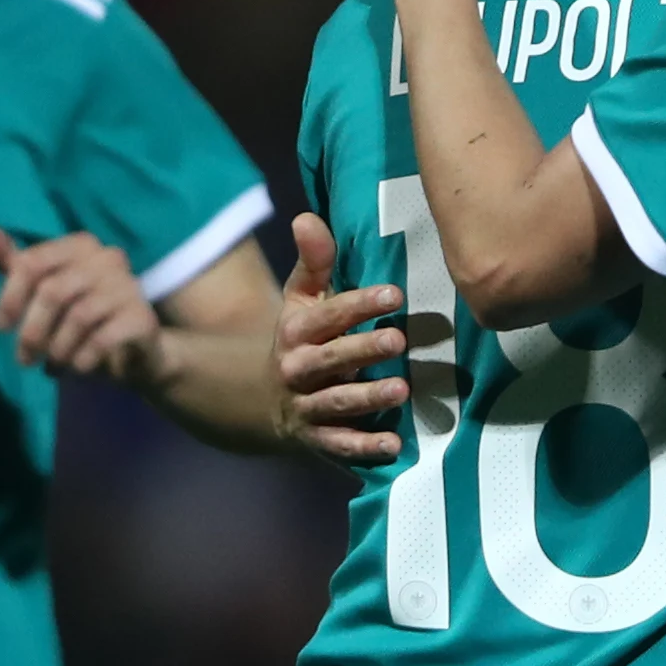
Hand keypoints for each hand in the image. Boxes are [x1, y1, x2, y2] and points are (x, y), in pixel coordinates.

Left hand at [0, 224, 157, 380]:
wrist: (136, 352)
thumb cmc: (82, 319)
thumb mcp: (43, 291)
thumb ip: (14, 264)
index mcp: (80, 244)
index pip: (32, 263)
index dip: (10, 297)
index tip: (2, 328)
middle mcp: (108, 257)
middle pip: (53, 292)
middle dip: (32, 331)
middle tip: (23, 359)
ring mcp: (129, 286)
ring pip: (78, 317)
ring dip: (57, 349)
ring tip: (51, 367)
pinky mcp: (142, 318)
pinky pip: (102, 338)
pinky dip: (82, 358)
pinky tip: (76, 369)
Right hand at [275, 213, 419, 467]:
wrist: (263, 398)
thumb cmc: (300, 339)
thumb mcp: (300, 299)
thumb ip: (313, 261)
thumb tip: (307, 217)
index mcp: (296, 330)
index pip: (327, 315)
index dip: (358, 305)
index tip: (394, 295)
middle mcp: (298, 368)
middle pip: (331, 359)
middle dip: (364, 350)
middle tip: (399, 341)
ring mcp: (306, 406)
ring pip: (336, 402)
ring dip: (368, 397)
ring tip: (402, 390)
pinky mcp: (317, 438)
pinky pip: (339, 445)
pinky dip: (364, 448)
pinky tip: (394, 447)